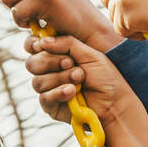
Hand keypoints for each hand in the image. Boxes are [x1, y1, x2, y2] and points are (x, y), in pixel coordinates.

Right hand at [24, 33, 139, 126]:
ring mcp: (50, 89)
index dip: (37, 45)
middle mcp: (50, 71)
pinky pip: (44, 98)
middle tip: (71, 63)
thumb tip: (43, 40)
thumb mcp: (89, 54)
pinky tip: (72, 92)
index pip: (34, 47)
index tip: (45, 45)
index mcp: (58, 55)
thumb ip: (67, 43)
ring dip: (60, 78)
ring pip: (38, 81)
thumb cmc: (105, 77)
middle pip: (32, 63)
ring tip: (80, 78)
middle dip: (51, 61)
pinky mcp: (51, 106)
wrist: (115, 102)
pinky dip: (58, 93)